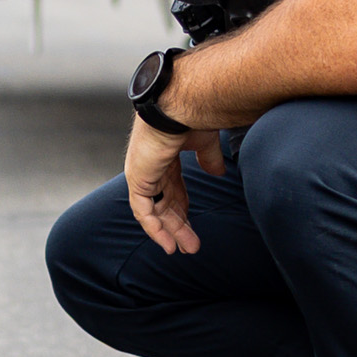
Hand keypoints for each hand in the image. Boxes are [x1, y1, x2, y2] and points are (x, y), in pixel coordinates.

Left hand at [125, 117, 209, 253]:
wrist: (180, 107)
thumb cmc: (192, 116)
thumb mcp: (204, 142)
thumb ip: (209, 159)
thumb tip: (218, 173)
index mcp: (164, 155)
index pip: (172, 187)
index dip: (182, 208)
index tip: (192, 225)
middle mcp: (150, 165)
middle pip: (164, 202)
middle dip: (178, 225)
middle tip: (190, 245)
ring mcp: (142, 172)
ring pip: (154, 210)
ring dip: (169, 232)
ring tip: (184, 249)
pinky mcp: (138, 179)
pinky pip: (143, 211)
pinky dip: (154, 229)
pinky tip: (167, 244)